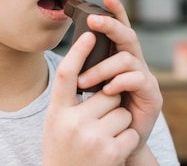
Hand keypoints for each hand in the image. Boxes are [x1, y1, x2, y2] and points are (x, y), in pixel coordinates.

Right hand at [43, 31, 139, 164]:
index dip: (78, 51)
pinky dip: (126, 141)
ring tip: (103, 139)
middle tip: (99, 123)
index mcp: (56, 113)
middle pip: (107, 94)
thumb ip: (69, 100)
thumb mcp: (57, 123)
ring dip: (119, 124)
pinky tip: (112, 152)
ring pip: (122, 112)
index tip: (91, 33)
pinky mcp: (110, 153)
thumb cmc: (65, 149)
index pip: (66, 74)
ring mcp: (91, 138)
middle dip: (110, 104)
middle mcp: (72, 123)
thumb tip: (90, 71)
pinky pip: (130, 133)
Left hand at [77, 0, 162, 162]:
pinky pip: (137, 78)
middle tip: (93, 20)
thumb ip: (87, 67)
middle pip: (127, 35)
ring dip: (103, 67)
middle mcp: (136, 63)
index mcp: (120, 57)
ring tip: (84, 82)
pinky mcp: (153, 94)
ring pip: (127, 58)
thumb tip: (72, 49)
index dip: (116, 11)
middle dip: (110, 24)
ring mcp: (146, 77)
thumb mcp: (90, 85)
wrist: (116, 143)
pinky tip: (107, 91)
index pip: (120, 28)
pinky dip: (119, 82)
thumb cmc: (100, 113)